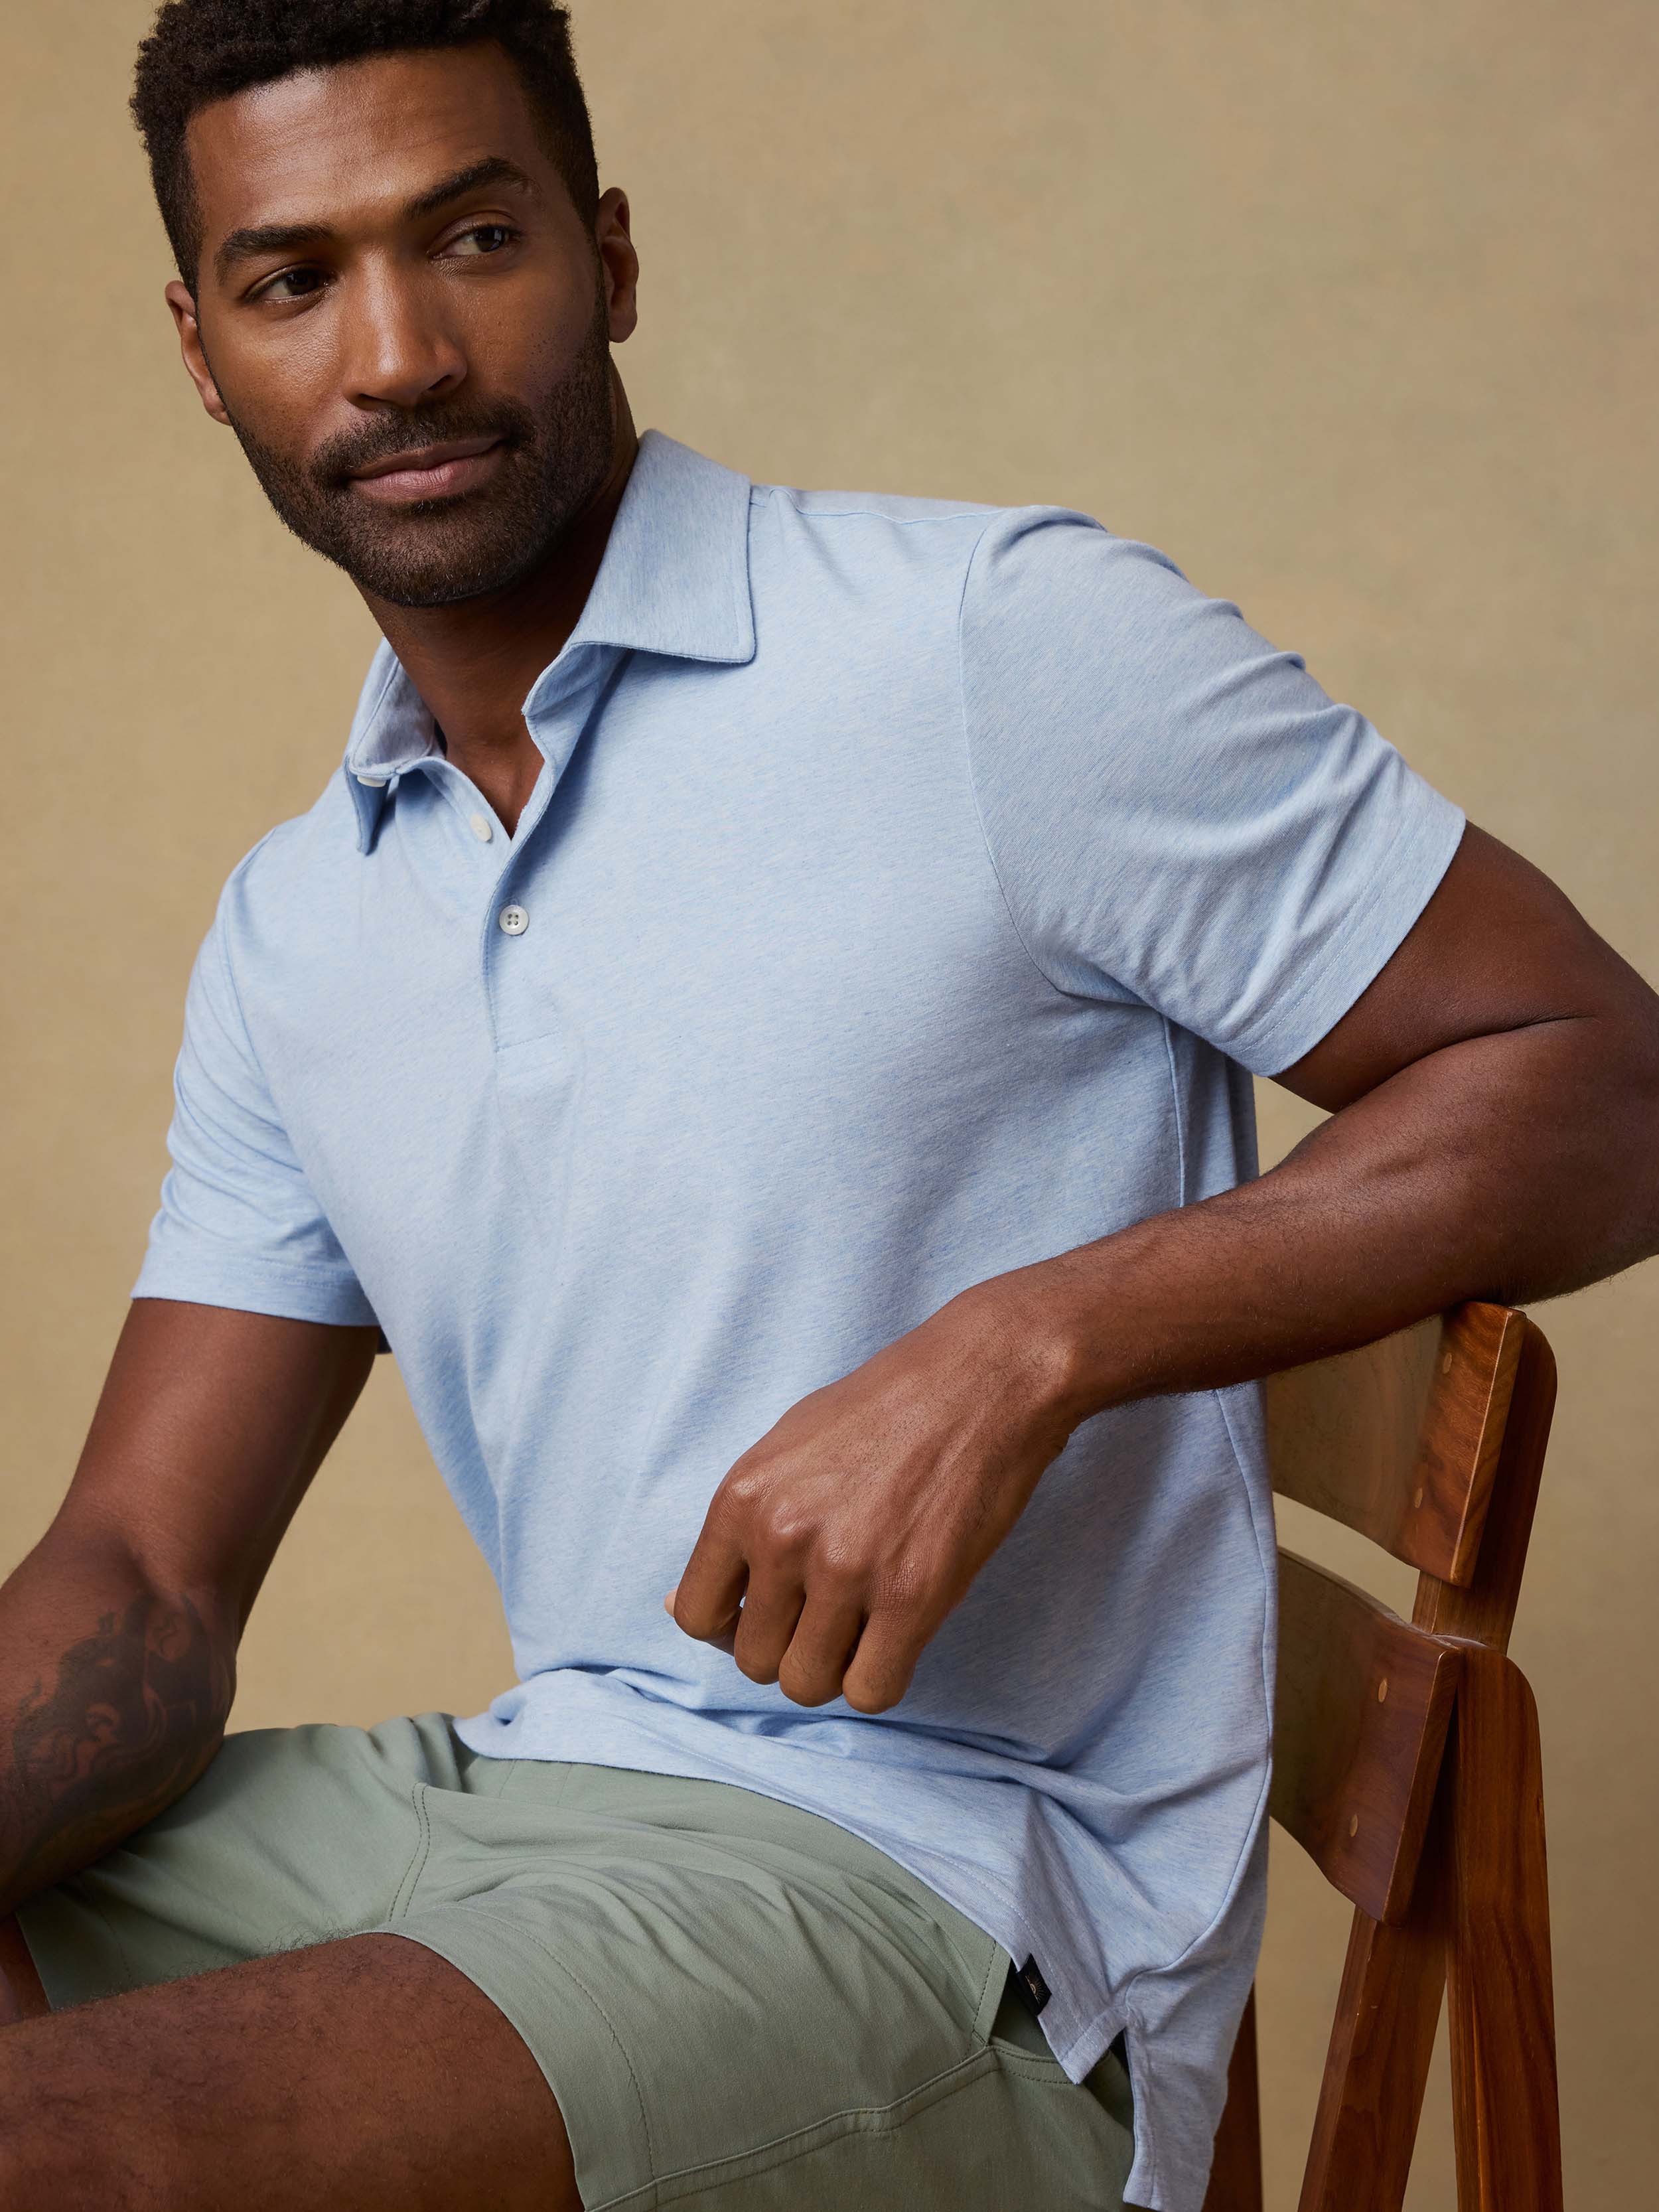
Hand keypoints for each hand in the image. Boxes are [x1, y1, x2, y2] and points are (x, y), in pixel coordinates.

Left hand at [666, 1279, 1086, 1711]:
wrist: (981, 1380)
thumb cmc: (886, 1407)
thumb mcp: (785, 1446)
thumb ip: (738, 1526)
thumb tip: (680, 1604)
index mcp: (742, 1499)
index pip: (695, 1614)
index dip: (731, 1626)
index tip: (770, 1612)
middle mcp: (783, 1538)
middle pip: (753, 1660)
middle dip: (789, 1647)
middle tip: (830, 1613)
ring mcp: (846, 1571)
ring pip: (807, 1685)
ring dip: (834, 1668)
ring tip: (865, 1625)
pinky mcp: (912, 1597)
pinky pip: (870, 1692)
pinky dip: (881, 1679)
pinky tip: (898, 1638)